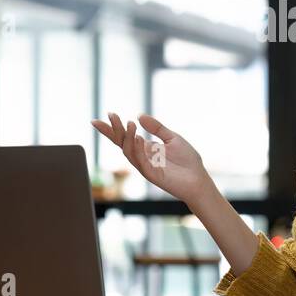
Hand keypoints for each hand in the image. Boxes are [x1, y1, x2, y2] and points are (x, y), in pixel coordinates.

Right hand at [91, 112, 212, 205]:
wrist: (199, 180)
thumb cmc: (187, 161)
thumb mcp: (172, 138)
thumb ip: (156, 127)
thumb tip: (139, 115)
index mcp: (146, 148)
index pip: (124, 137)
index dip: (111, 129)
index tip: (97, 119)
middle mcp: (142, 157)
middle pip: (122, 143)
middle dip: (114, 130)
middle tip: (111, 115)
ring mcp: (145, 167)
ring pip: (129, 152)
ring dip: (127, 137)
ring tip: (129, 123)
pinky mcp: (152, 175)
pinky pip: (140, 162)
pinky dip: (137, 150)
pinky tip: (138, 138)